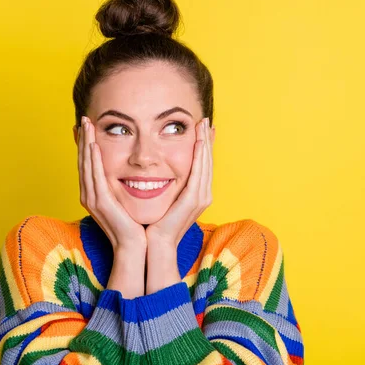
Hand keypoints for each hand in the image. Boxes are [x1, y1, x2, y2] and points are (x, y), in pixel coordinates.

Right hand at [77, 116, 145, 250]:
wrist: (134, 245)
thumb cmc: (133, 224)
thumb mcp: (124, 199)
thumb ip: (120, 185)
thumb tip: (128, 171)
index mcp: (94, 194)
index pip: (87, 164)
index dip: (85, 145)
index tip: (86, 127)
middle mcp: (88, 195)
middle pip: (82, 161)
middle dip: (82, 139)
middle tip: (83, 119)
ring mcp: (92, 199)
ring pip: (86, 165)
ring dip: (85, 143)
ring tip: (86, 125)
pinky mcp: (100, 202)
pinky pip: (95, 176)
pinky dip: (93, 159)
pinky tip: (93, 145)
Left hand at [145, 117, 213, 246]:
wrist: (156, 243)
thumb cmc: (157, 223)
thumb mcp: (165, 199)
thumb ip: (169, 185)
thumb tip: (161, 170)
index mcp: (198, 194)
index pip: (203, 164)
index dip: (204, 146)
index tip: (202, 128)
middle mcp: (204, 194)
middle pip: (208, 161)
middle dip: (207, 139)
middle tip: (205, 120)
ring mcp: (201, 197)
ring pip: (206, 163)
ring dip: (205, 142)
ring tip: (203, 125)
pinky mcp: (193, 200)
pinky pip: (198, 173)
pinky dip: (200, 156)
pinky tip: (199, 142)